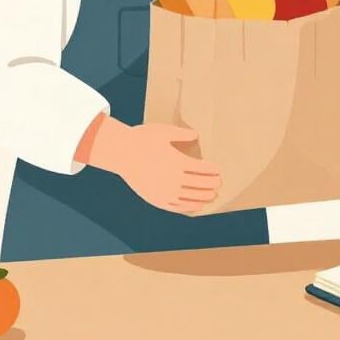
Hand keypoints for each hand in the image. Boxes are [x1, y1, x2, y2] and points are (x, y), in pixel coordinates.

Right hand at [79, 115, 221, 214]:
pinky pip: (177, 207)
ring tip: (213, 196)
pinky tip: (197, 206)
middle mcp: (173, 179)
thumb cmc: (142, 139)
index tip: (219, 171)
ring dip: (204, 197)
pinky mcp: (157, 200)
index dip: (213, 171)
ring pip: (191, 197)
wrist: (120, 153)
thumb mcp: (164, 131)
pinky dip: (190, 207)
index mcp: (178, 162)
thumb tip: (197, 135)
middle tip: (219, 183)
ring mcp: (165, 192)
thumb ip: (182, 134)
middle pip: (200, 184)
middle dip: (212, 184)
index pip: (202, 169)